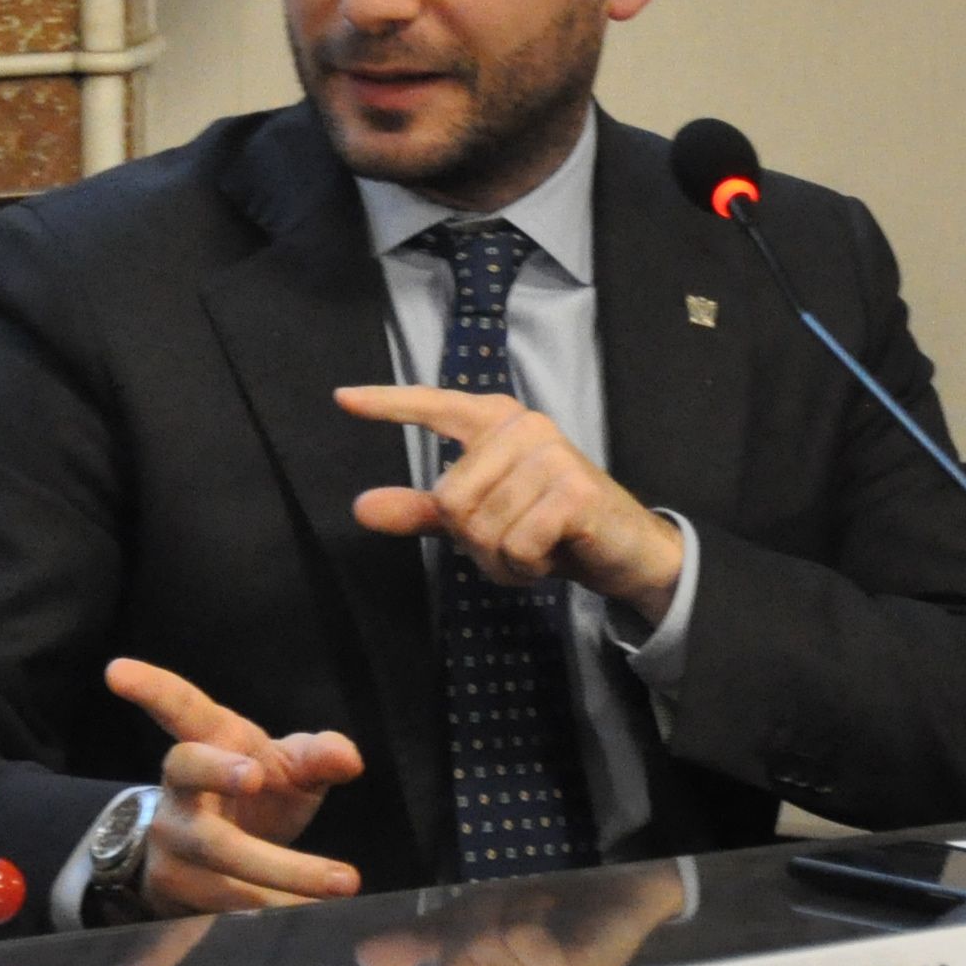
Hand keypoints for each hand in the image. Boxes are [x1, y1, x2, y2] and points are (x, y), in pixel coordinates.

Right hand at [104, 658, 366, 914]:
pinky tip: (305, 918)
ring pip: (215, 854)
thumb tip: (348, 758)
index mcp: (206, 743)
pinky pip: (219, 904)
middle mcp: (178, 792)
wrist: (217, 864)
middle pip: (188, 776)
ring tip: (339, 885)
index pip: (177, 708)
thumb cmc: (258, 797)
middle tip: (259, 776)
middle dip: (220, 773)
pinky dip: (266, 912)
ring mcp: (169, 844)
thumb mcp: (290, 770)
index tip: (116, 672)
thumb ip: (318, 758)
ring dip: (280, 872)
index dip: (149, 687)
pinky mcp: (175, 893)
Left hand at [336, 383, 686, 617]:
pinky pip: (514, 545)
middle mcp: (523, 426)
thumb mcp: (480, 518)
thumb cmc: (550, 526)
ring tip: (535, 547)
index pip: (434, 406)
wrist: (624, 549)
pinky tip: (551, 556)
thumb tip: (361, 508)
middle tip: (514, 539)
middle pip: (450, 500)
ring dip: (502, 559)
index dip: (386, 405)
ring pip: (481, 529)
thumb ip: (422, 511)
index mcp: (496, 421)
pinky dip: (525, 567)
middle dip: (475, 541)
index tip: (341, 398)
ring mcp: (551, 455)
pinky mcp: (572, 492)